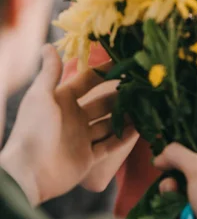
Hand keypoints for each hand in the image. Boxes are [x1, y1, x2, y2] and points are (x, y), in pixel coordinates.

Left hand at [0, 45, 137, 205]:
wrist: (28, 173)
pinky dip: (124, 137)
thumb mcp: (40, 96)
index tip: (124, 62)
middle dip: (119, 94)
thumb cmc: (33, 130)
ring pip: (109, 123)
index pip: (88, 81)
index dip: (104, 72)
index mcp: (62, 100)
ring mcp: (82, 138)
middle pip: (102, 102)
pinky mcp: (88, 158)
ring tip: (145, 105)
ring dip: (125, 115)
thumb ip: (49, 72)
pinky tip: (140, 128)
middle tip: (141, 85)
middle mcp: (74, 117)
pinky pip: (110, 144)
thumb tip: (48, 45)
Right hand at [154, 143, 196, 218]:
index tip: (170, 157)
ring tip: (170, 199)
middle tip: (170, 185)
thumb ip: (178, 154)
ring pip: (185, 192)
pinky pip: (185, 210)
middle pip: (190, 172)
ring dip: (172, 195)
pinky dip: (176, 212)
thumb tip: (160, 157)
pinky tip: (173, 216)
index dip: (185, 152)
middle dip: (174, 178)